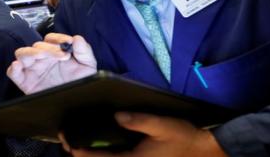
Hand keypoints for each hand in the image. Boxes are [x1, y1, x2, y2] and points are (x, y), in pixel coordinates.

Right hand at [7, 33, 96, 93]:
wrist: (76, 101)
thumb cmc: (80, 81)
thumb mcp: (88, 66)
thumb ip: (84, 51)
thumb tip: (77, 38)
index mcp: (56, 52)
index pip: (51, 38)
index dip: (58, 38)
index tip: (67, 43)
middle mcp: (43, 59)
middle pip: (37, 45)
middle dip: (48, 48)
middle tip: (61, 56)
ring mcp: (33, 69)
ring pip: (22, 54)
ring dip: (30, 53)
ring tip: (42, 57)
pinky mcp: (25, 82)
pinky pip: (13, 73)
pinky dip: (13, 68)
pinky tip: (19, 67)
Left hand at [61, 112, 226, 156]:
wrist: (202, 150)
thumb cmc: (182, 137)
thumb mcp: (162, 125)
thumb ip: (139, 120)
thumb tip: (116, 116)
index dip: (79, 152)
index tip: (66, 140)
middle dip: (80, 156)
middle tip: (66, 140)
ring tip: (76, 145)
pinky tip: (96, 149)